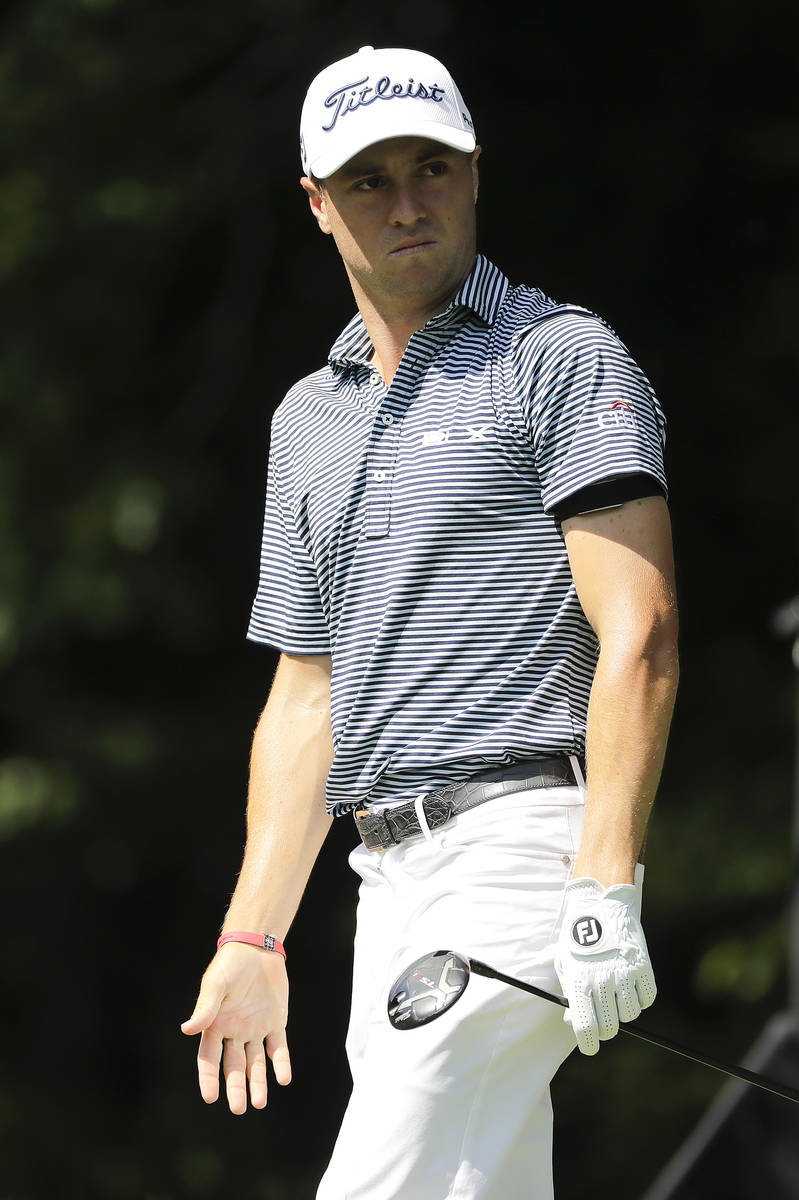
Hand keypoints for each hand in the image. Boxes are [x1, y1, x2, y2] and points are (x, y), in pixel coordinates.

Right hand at [181, 943, 290, 1113]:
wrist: (257, 947)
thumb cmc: (230, 964)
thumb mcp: (216, 984)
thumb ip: (206, 1008)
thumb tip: (186, 1030)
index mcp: (215, 1025)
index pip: (209, 1058)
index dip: (209, 1078)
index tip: (210, 1097)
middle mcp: (233, 1032)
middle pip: (233, 1066)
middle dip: (235, 1088)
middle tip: (239, 1109)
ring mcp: (255, 1029)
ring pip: (255, 1062)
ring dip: (257, 1082)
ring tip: (259, 1103)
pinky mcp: (275, 1022)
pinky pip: (277, 1047)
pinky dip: (280, 1063)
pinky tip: (284, 1078)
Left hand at [554, 876, 655, 1055]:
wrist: (600, 903)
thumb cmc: (577, 936)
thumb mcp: (565, 963)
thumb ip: (570, 995)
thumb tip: (574, 1023)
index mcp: (579, 981)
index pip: (586, 1028)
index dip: (588, 1044)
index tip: (590, 1046)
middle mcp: (602, 981)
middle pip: (610, 1028)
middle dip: (605, 1029)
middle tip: (603, 1020)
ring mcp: (624, 974)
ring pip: (629, 1015)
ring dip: (622, 1011)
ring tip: (615, 995)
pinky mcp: (643, 966)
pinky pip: (647, 998)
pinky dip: (640, 998)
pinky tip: (630, 985)